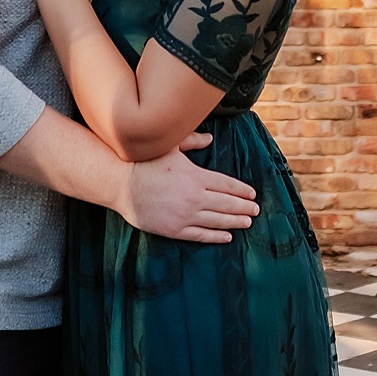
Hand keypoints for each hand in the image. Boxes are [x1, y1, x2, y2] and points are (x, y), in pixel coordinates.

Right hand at [122, 141, 259, 245]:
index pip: (227, 184)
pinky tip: (227, 236)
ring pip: (217, 220)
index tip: (252, 194)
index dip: (241, 190)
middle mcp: (194, 197)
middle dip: (244, 207)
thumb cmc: (144, 162)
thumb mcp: (170, 147)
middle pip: (226, 203)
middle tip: (256, 210)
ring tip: (247, 222)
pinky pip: (201, 235)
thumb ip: (192, 141)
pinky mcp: (174, 229)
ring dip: (235, 221)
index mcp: (195, 176)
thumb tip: (210, 138)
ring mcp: (184, 215)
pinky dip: (216, 236)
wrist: (120, 184)